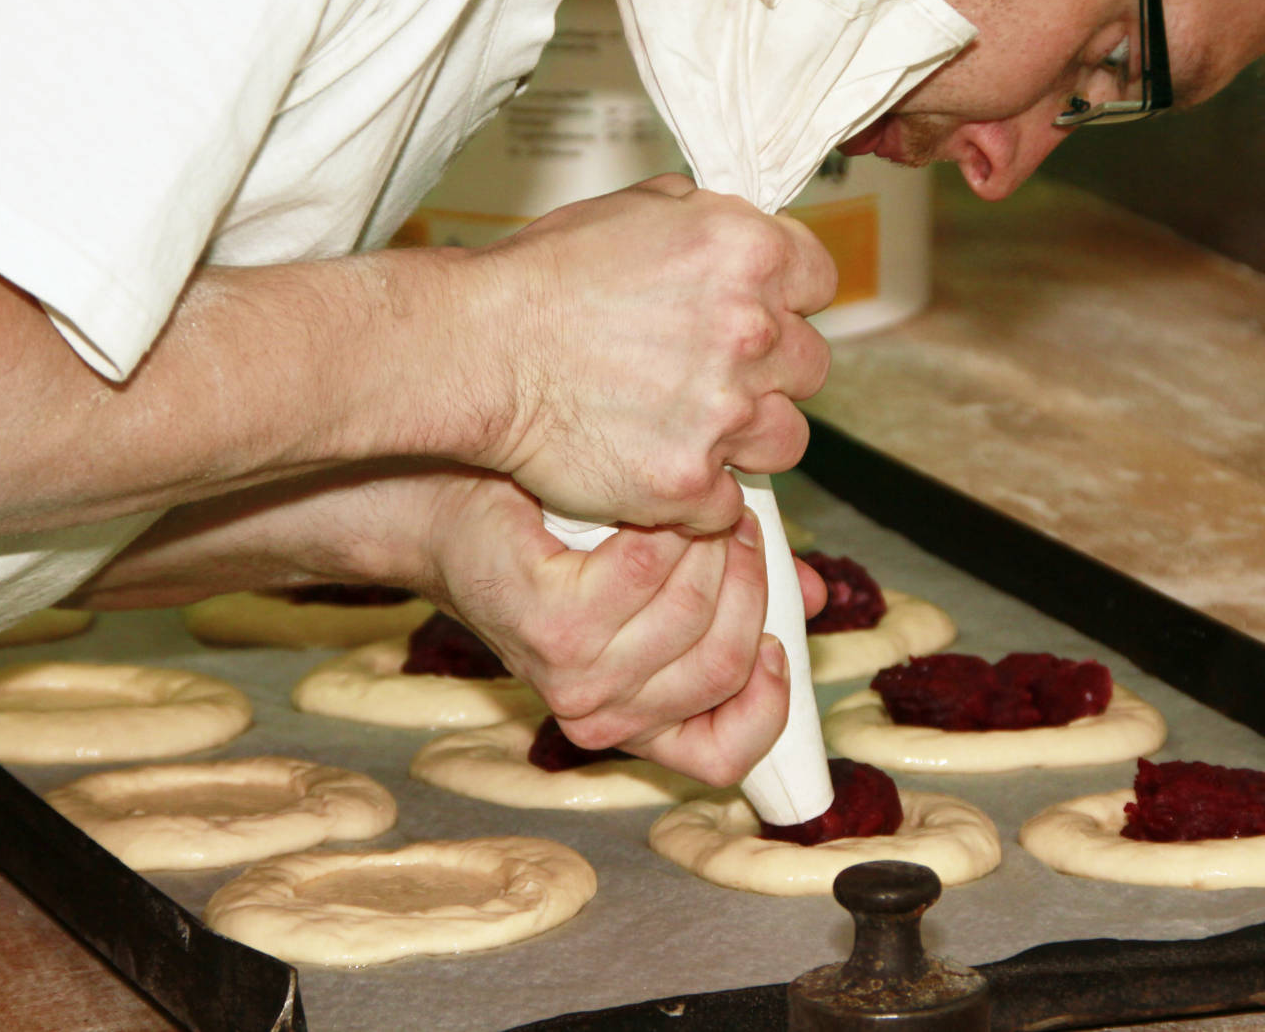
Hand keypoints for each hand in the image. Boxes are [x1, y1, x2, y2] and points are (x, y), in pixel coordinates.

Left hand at [418, 470, 825, 785]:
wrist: (452, 517)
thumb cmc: (557, 549)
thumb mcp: (657, 585)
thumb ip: (734, 595)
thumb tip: (811, 594)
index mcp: (635, 720)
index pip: (723, 757)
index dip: (768, 705)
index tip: (779, 644)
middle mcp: (602, 715)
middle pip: (723, 666)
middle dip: (750, 586)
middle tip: (742, 528)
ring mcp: (574, 677)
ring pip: (693, 616)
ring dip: (711, 548)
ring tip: (700, 509)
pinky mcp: (552, 624)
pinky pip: (648, 571)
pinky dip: (664, 529)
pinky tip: (654, 507)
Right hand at [472, 174, 834, 533]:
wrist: (477, 350)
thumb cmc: (542, 278)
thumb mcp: (635, 210)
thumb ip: (706, 218)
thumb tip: (741, 229)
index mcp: (748, 253)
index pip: (820, 282)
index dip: (787, 300)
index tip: (758, 314)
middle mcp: (752, 331)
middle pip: (809, 366)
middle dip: (770, 372)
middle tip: (712, 375)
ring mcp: (726, 413)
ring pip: (786, 440)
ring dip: (747, 437)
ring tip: (689, 427)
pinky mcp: (691, 482)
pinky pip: (730, 502)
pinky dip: (700, 495)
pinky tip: (657, 466)